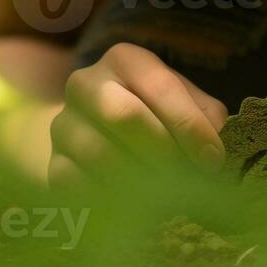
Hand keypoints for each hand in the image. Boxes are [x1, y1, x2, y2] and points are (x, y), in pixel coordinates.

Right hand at [48, 42, 228, 185]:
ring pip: (101, 155)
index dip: (189, 126)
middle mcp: (86, 83)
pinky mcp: (53, 164)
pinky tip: (136, 206)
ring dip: (141, 182)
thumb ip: (205, 118)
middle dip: (164, 153)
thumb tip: (214, 153)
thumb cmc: (154, 114)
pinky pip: (80, 186)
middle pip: (124, 116)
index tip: (213, 160)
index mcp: (124, 59)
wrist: (95, 133)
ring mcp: (63, 124)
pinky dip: (112, 200)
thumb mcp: (183, 103)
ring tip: (168, 196)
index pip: (160, 86)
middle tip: (190, 180)